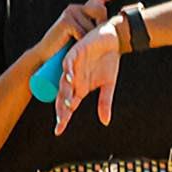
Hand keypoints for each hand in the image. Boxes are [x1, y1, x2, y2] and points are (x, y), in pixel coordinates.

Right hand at [32, 0, 133, 66]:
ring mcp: (71, 12)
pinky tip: (71, 43)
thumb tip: (117, 23)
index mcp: (83, 9)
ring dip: (89, 38)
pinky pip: (84, 33)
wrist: (47, 56)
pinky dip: (81, 42)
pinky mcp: (67, 21)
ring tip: (76, 42)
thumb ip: (97, 27)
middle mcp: (76, 7)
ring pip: (93, 25)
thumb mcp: (86, 36)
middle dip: (101, 26)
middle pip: (101, 10)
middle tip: (89, 38)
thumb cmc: (68, 48)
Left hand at [54, 18, 126, 132]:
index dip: (63, 117)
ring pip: (65, 81)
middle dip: (62, 109)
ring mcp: (73, 66)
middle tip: (60, 121)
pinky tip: (69, 77)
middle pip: (64, 96)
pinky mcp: (75, 53)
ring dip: (65, 91)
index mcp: (80, 87)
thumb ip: (105, 102)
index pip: (69, 105)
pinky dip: (69, 70)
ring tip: (66, 104)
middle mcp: (73, 78)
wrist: (113, 40)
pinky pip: (70, 62)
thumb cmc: (108, 61)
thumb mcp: (108, 84)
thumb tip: (105, 122)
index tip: (59, 131)